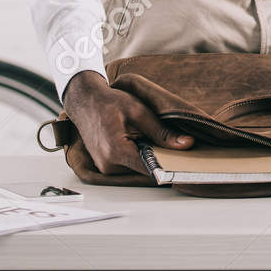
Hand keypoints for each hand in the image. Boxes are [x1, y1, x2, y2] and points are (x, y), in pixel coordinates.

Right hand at [62, 71, 193, 175]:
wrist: (85, 101)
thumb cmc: (108, 103)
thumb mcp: (139, 112)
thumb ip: (162, 132)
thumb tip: (186, 144)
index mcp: (116, 151)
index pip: (150, 168)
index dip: (169, 167)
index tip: (185, 165)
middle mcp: (108, 165)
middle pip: (145, 169)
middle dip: (162, 160)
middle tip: (178, 149)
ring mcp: (106, 167)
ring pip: (138, 169)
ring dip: (150, 158)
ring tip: (159, 141)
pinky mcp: (106, 165)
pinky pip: (129, 165)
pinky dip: (139, 156)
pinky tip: (144, 142)